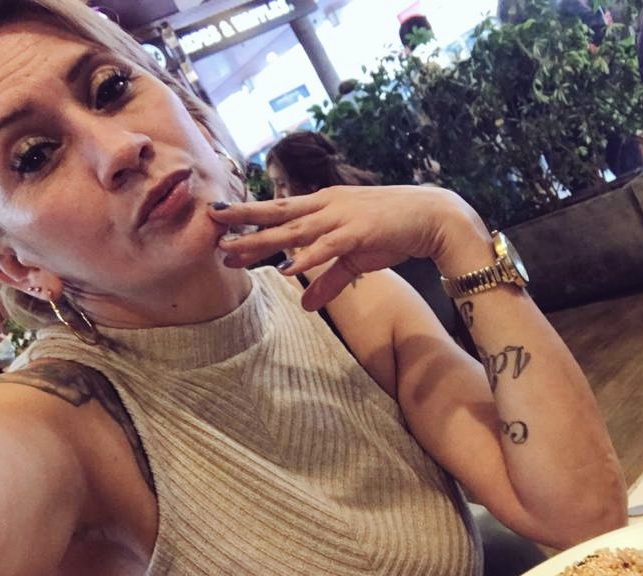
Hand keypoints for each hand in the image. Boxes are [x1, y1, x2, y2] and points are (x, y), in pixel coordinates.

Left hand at [208, 185, 489, 310]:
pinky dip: (307, 257)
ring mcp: (341, 217)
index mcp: (324, 204)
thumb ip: (328, 281)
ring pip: (293, 229)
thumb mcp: (355, 258)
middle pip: (277, 213)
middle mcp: (327, 205)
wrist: (433, 215)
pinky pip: (326, 247)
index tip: (219, 218)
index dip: (248, 214)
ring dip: (262, 241)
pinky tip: (286, 268)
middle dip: (242, 219)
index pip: (279, 208)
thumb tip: (306, 305)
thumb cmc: (394, 230)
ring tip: (234, 250)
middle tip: (209, 221)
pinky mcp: (358, 232)